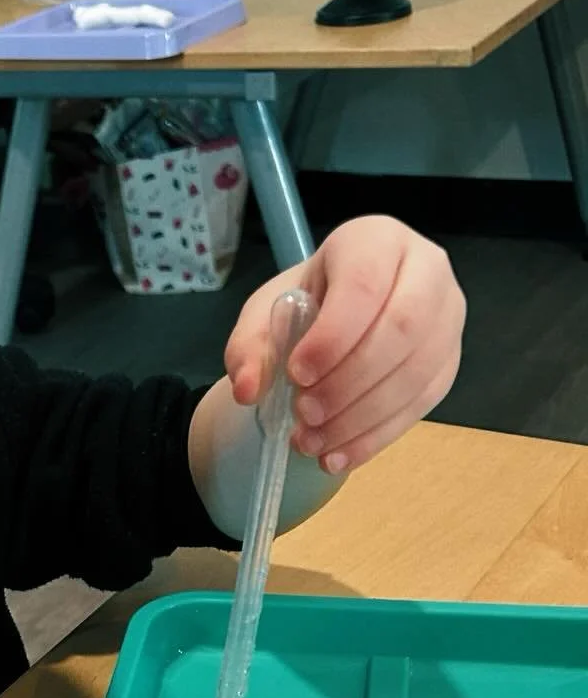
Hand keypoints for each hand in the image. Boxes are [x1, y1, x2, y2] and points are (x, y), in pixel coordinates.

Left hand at [225, 216, 463, 474]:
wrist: (333, 322)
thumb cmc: (302, 307)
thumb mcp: (263, 317)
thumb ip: (249, 348)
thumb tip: (248, 389)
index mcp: (374, 241)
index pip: (365, 283)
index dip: (334, 335)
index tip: (297, 374)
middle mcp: (425, 270)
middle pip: (403, 327)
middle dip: (349, 381)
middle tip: (304, 414)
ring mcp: (447, 317)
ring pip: (417, 371)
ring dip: (361, 417)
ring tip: (311, 442)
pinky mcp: (450, 361)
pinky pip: (422, 403)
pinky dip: (376, 437)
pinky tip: (337, 456)